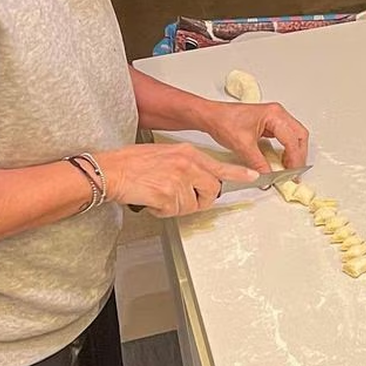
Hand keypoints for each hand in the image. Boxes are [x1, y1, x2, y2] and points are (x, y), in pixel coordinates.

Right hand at [98, 143, 258, 216]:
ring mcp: (179, 181)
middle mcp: (187, 165)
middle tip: (183, 199)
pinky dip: (163, 211)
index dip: (239, 174)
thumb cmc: (133, 162)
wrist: (111, 169)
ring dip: (177, 206)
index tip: (254, 176)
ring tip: (159, 194)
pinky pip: (174, 212)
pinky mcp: (168, 196)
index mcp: (188, 153)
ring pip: (191, 205)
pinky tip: (152, 199)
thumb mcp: (166, 154)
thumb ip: (186, 165)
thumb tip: (198, 180)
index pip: (220, 166)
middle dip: (201, 200)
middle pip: (212, 191)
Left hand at [196, 100, 309, 173]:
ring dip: (294, 152)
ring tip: (289, 169)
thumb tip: (268, 177)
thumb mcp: (243, 146)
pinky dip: (287, 149)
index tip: (292, 174)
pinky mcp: (269, 124)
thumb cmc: (224, 122)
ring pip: (294, 135)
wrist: (211, 116)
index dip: (294, 159)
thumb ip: (258, 163)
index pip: (292, 139)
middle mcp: (277, 114)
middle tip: (295, 173)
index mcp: (274, 115)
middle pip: (299, 135)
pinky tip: (282, 160)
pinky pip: (285, 137)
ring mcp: (274, 118)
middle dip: (299, 155)